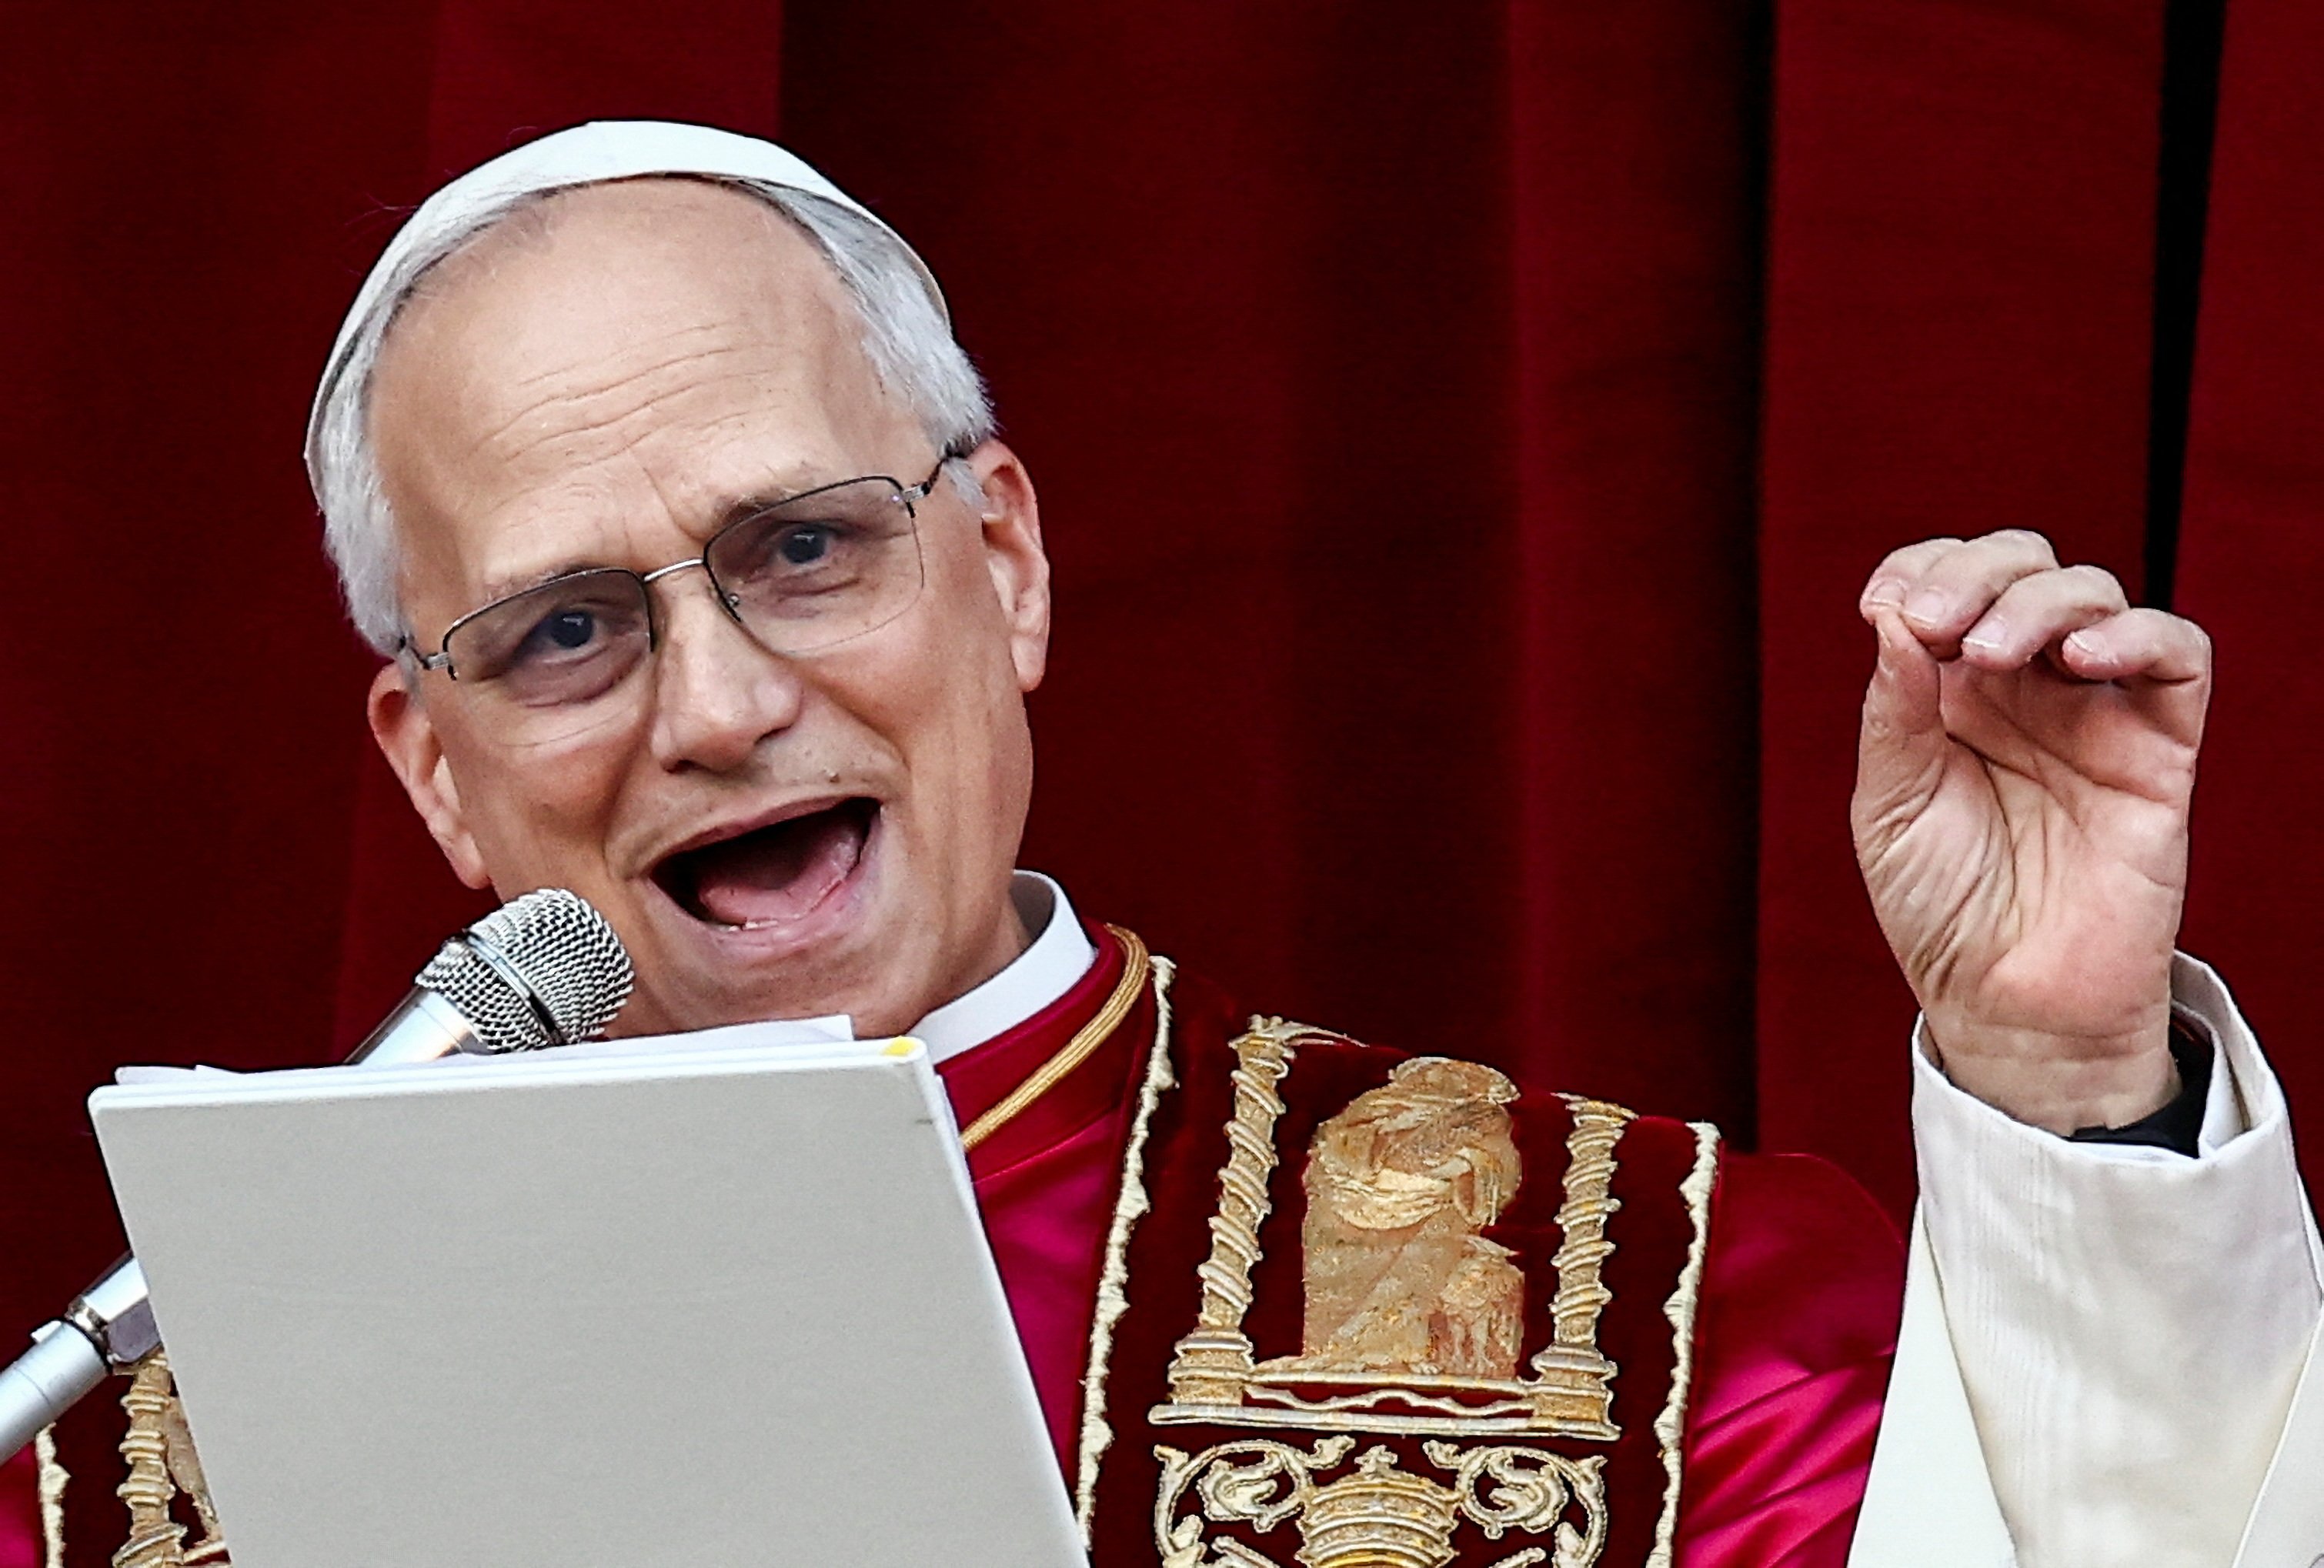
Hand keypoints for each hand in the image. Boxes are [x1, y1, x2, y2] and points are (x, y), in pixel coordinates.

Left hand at [1851, 531, 2211, 1132]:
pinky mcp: (2159, 747)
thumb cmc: (1941, 911)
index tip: (1888, 602)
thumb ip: (1892, 711)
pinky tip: (2083, 659)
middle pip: (2023, 566)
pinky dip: (2137, 634)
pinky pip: (2177, 655)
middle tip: (1938, 620)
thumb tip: (1890, 616)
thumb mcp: (1887, 806)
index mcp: (1948, 690)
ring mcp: (2092, 710)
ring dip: (2039, 600)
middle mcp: (2022, 687)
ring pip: (2093, 594)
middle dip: (1978, 570)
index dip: (1923, 567)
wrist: (2008, 1002)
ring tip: (1994, 652)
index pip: (1947, 581)